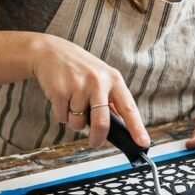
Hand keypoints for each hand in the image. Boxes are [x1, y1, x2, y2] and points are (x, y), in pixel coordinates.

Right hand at [32, 36, 148, 148]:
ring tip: (72, 104)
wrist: (50, 51)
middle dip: (98, 138)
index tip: (143, 143)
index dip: (137, 128)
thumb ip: (111, 101)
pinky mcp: (60, 91)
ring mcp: (78, 86)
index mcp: (113, 80)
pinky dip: (62, 115)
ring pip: (78, 123)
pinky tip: (62, 99)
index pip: (128, 108)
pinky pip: (63, 118)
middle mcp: (98, 82)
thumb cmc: (80, 69)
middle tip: (95, 143)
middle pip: (102, 123)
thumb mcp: (101, 78)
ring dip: (74, 121)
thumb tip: (120, 128)